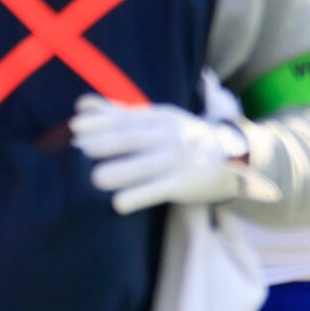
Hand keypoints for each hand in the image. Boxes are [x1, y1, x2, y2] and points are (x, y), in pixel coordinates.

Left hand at [72, 95, 273, 214]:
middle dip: (104, 144)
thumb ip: (120, 113)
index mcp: (160, 118)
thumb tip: (80, 106)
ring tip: (96, 179)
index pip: (125, 118)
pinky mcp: (184, 183)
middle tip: (79, 153)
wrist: (235, 156)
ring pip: (144, 165)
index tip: (75, 128)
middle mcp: (169, 136)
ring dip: (119, 172)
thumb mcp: (158, 119)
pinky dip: (138, 197)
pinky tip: (119, 205)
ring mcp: (178, 160)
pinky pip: (158, 190)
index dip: (99, 123)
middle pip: (132, 139)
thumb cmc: (185, 137)